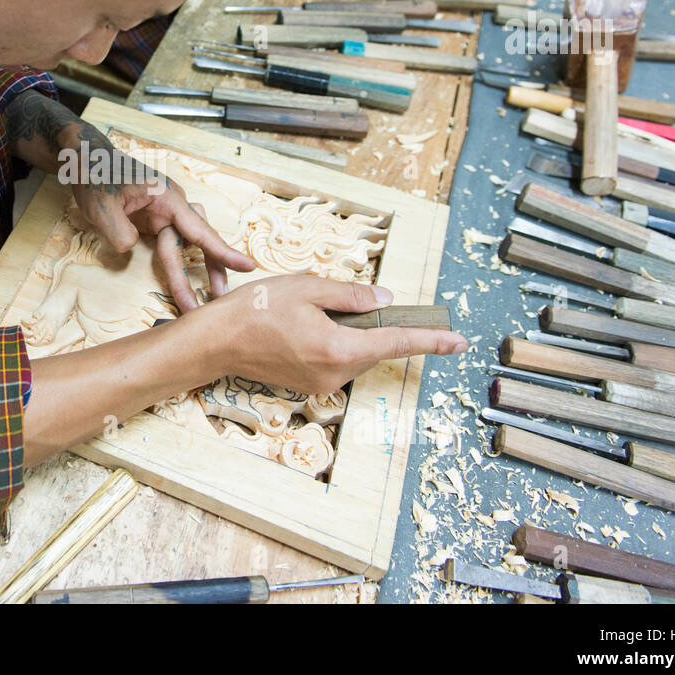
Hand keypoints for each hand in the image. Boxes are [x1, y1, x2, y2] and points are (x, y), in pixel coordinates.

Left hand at [70, 154, 254, 312]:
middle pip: (200, 239)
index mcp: (167, 198)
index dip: (222, 251)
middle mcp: (172, 206)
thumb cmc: (95, 177)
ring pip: (189, 243)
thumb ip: (119, 232)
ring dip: (199, 266)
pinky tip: (182, 278)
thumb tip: (132, 250)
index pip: (200, 229)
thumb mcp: (101, 206)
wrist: (86, 161)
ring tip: (203, 296)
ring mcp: (165, 213)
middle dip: (214, 268)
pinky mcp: (155, 219)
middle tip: (221, 299)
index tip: (247, 266)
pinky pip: (174, 242)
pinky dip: (180, 260)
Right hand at [196, 275, 467, 394]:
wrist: (216, 342)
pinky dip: (334, 344)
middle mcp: (334, 373)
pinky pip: (338, 362)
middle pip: (374, 348)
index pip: (396, 343)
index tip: (458, 342)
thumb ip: (350, 296)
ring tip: (309, 313)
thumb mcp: (306, 288)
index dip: (430, 341)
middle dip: (371, 325)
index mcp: (338, 348)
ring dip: (349, 334)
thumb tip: (385, 301)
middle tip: (340, 302)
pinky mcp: (309, 386)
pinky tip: (305, 328)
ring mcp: (321, 384)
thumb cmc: (256, 310)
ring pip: (356, 355)